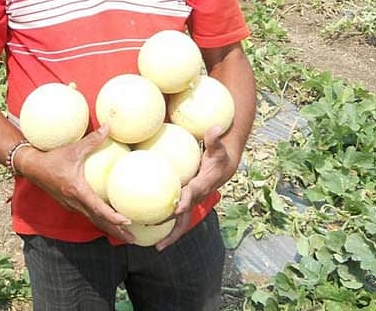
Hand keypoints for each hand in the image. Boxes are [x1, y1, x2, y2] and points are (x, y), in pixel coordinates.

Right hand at [18, 124, 133, 241]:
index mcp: (77, 191)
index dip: (112, 216)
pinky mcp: (69, 204)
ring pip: (93, 221)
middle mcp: (74, 202)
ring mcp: (71, 205)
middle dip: (116, 230)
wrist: (32, 167)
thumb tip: (109, 127)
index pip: (98, 208)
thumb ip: (92, 140)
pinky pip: (87, 216)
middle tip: (133, 238)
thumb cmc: (52, 157)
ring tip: (125, 235)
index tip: (127, 220)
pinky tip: (108, 221)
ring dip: (109, 229)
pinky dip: (100, 221)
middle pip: (98, 221)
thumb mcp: (73, 149)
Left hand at [154, 124, 237, 249]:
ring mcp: (191, 202)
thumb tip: (215, 128)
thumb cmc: (219, 155)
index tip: (177, 207)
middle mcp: (196, 198)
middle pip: (185, 217)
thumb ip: (214, 139)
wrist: (225, 167)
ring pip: (180, 222)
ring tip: (155, 247)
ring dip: (169, 235)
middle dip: (174, 230)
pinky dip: (166, 226)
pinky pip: (175, 217)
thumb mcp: (218, 146)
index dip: (185, 200)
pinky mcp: (185, 202)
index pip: (192, 193)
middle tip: (160, 243)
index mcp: (201, 185)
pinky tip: (150, 230)